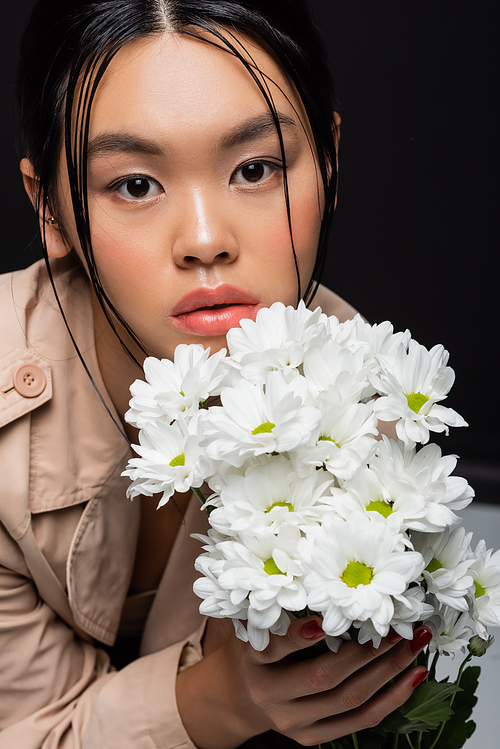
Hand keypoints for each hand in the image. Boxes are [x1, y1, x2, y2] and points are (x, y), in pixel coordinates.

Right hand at [176, 617, 430, 748]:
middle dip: (366, 651)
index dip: (300, 636)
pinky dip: (391, 699)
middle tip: (396, 626)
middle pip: (324, 677)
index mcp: (254, 661)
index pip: (277, 648)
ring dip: (389, 670)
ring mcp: (295, 721)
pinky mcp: (314, 736)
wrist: (241, 696)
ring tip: (414, 645)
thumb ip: (277, 607)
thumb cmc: (255, 649)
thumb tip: (315, 570)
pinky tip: (412, 676)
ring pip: (350, 699)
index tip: (324, 621)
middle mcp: (272, 696)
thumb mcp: (254, 624)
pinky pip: (360, 721)